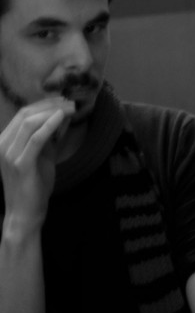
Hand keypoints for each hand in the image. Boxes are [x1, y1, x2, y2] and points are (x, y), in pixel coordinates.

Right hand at [0, 98, 74, 228]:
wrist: (26, 212)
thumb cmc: (34, 185)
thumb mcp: (44, 156)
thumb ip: (50, 137)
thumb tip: (62, 117)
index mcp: (5, 141)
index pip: (23, 115)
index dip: (44, 104)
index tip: (64, 100)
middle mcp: (2, 145)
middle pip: (25, 115)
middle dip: (49, 105)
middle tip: (70, 101)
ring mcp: (9, 154)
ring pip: (29, 123)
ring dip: (52, 112)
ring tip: (70, 108)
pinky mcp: (20, 164)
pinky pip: (35, 139)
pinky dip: (49, 126)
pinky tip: (61, 117)